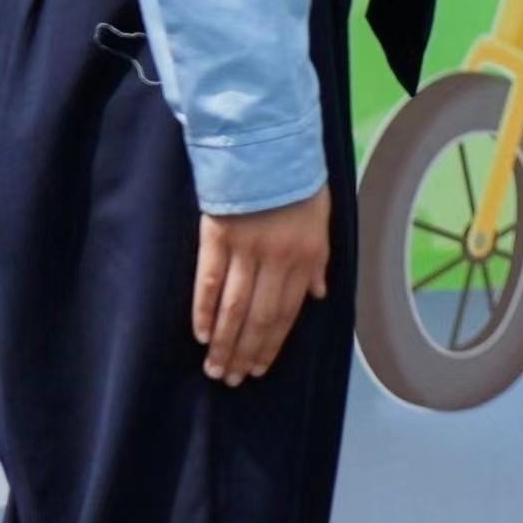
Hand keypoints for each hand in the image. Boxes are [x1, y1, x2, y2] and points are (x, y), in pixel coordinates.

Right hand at [193, 188, 333, 385]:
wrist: (268, 143)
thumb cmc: (297, 181)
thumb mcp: (321, 218)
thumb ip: (317, 261)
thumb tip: (318, 296)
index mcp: (306, 255)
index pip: (287, 313)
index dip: (271, 345)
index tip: (259, 368)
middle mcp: (277, 258)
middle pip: (258, 317)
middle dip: (245, 353)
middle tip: (231, 379)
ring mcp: (246, 249)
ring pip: (233, 308)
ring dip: (224, 343)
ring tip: (215, 368)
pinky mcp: (217, 237)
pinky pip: (208, 282)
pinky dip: (203, 311)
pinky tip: (201, 334)